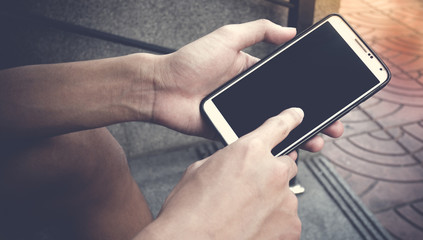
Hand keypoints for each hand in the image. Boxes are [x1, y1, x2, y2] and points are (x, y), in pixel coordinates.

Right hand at [138, 108, 303, 239]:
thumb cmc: (189, 212)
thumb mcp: (200, 170)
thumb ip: (228, 161)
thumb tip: (236, 165)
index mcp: (250, 151)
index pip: (280, 126)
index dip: (290, 118)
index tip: (297, 116)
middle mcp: (272, 172)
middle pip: (285, 165)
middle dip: (271, 173)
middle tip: (250, 189)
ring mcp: (285, 202)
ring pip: (285, 195)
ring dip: (271, 201)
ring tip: (244, 214)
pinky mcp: (291, 227)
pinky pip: (287, 219)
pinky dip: (274, 223)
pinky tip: (252, 227)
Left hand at [150, 19, 342, 151]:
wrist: (161, 88)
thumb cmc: (190, 61)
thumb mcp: (227, 37)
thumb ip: (259, 31)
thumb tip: (290, 31)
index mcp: (251, 74)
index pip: (287, 83)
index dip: (309, 92)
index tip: (330, 98)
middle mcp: (249, 96)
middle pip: (286, 108)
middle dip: (312, 118)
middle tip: (333, 125)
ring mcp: (241, 115)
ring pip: (274, 128)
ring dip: (297, 135)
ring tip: (317, 141)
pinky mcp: (229, 132)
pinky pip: (254, 141)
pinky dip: (271, 147)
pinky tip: (288, 150)